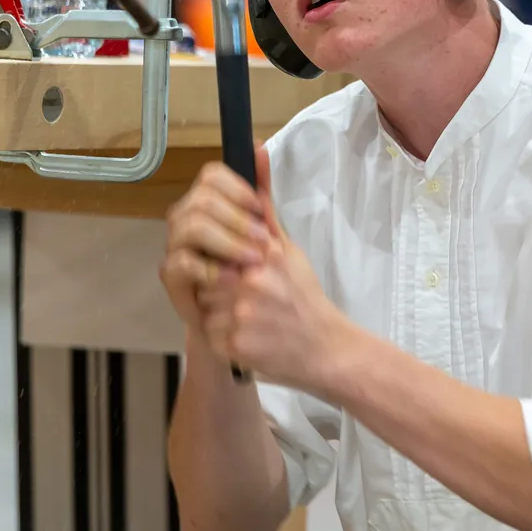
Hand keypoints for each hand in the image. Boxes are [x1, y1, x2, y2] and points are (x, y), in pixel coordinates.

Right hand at [160, 145, 272, 333]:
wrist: (240, 317)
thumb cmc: (251, 270)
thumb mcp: (266, 231)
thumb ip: (261, 192)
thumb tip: (259, 147)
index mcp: (207, 201)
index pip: (211, 175)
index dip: (237, 188)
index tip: (260, 208)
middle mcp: (186, 217)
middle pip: (202, 199)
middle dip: (238, 220)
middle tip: (264, 242)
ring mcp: (175, 245)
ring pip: (192, 226)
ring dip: (228, 242)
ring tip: (253, 260)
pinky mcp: (170, 275)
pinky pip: (182, 262)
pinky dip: (211, 269)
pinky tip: (232, 279)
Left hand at [197, 234, 354, 393]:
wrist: (326, 347)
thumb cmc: (306, 300)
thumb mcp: (292, 255)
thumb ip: (268, 222)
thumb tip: (257, 182)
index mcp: (264, 255)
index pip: (217, 253)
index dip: (223, 268)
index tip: (235, 278)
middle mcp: (252, 281)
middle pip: (206, 281)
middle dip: (219, 293)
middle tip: (245, 304)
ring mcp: (242, 313)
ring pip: (206, 310)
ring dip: (219, 318)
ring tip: (247, 321)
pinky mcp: (236, 343)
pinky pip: (211, 337)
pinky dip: (224, 340)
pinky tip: (247, 338)